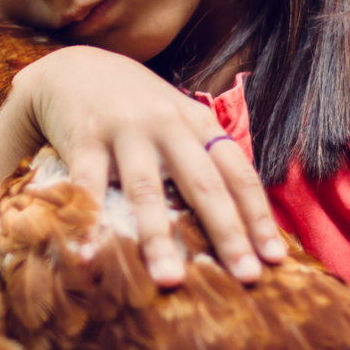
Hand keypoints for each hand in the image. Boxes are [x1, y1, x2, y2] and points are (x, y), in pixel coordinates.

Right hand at [10, 46, 285, 285]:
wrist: (74, 69)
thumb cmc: (135, 107)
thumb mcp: (178, 121)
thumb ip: (204, 159)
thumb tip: (242, 224)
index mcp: (198, 123)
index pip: (238, 173)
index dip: (258, 216)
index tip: (274, 259)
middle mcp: (168, 124)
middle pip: (204, 183)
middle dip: (227, 232)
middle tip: (245, 277)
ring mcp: (126, 130)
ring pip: (146, 189)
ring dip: (159, 237)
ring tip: (169, 280)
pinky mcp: (84, 137)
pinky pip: (87, 186)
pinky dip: (88, 223)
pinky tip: (89, 257)